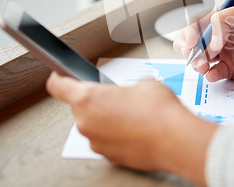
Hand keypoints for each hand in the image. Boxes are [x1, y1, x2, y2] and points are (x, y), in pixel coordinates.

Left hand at [46, 72, 216, 185]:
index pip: (58, 86)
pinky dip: (118, 136)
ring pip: (96, 126)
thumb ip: (129, 86)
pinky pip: (107, 141)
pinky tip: (138, 130)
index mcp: (88, 98)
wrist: (175, 140)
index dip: (60, 78)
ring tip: (135, 116)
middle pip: (82, 107)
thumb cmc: (159, 111)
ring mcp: (96, 142)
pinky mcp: (109, 157)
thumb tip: (133, 91)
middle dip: (99, 102)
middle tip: (121, 98)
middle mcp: (86, 122)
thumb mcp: (145, 83)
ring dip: (109, 120)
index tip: (62, 76)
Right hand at [174, 2, 233, 83]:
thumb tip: (209, 40)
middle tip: (192, 55)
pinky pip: (214, 73)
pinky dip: (210, 74)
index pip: (197, 22)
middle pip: (193, 41)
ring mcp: (227, 53)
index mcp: (225, 17)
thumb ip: (223, 19)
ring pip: (200, 58)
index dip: (188, 32)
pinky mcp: (233, 71)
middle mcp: (223, 34)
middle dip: (188, 48)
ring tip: (204, 66)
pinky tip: (215, 74)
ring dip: (197, 62)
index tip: (189, 42)